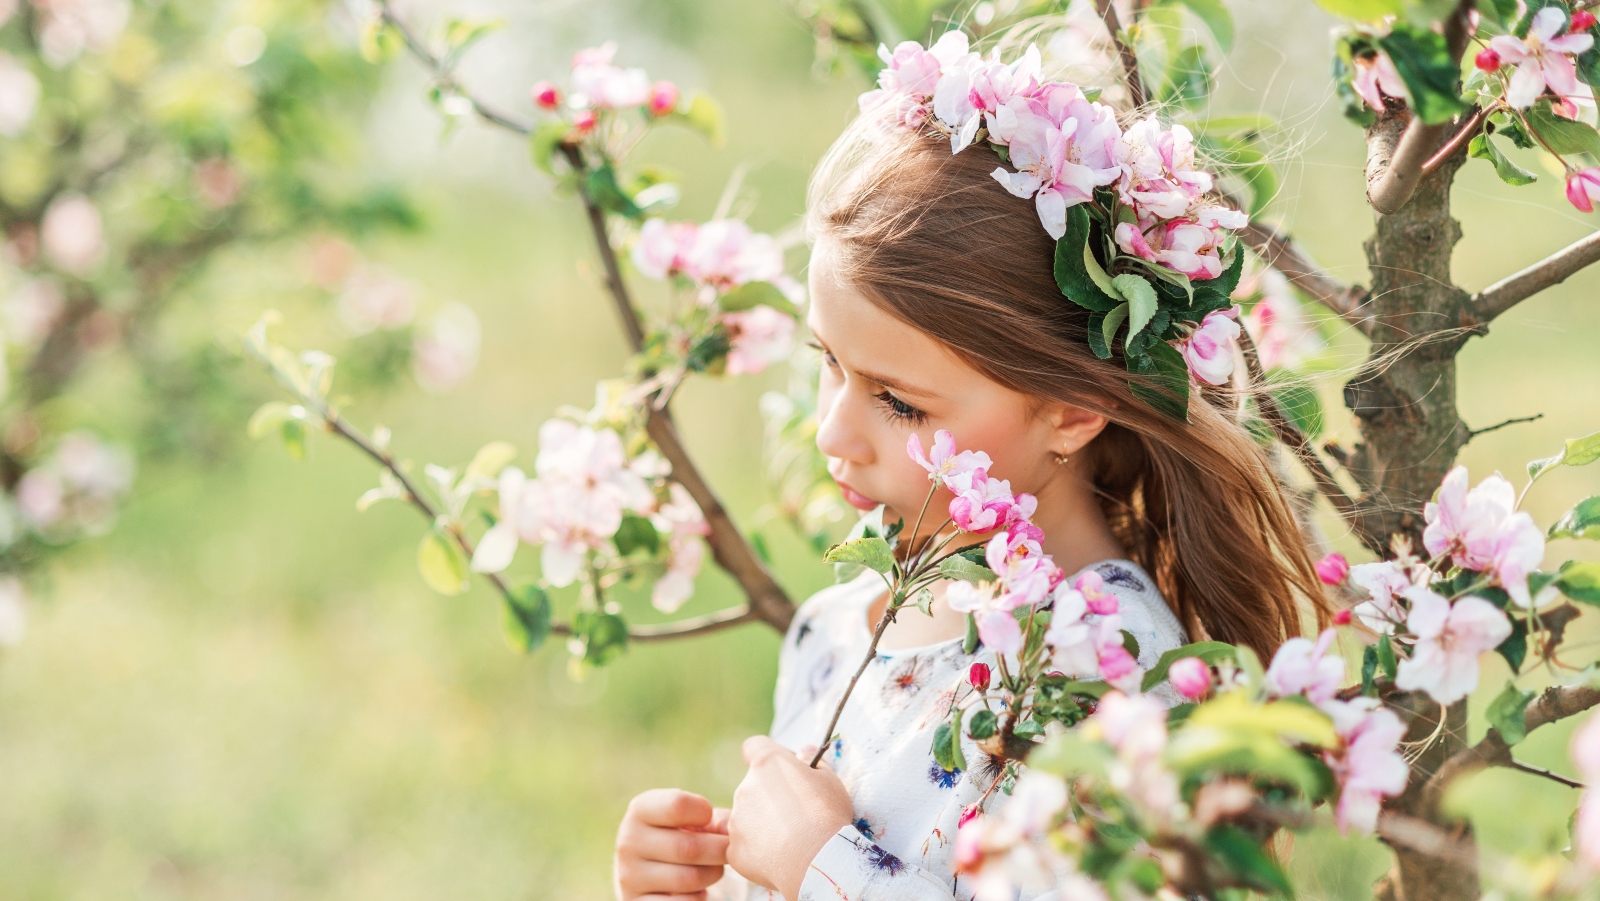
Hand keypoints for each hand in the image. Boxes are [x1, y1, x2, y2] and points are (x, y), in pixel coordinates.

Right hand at [614, 788, 730, 900]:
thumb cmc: (677, 835)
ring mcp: (630, 876)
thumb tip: (736, 833)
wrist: (646, 870)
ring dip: (712, 874)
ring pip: (689, 878)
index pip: (678, 805)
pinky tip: (696, 890)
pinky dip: (698, 897)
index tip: (708, 819)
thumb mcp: (689, 818)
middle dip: (719, 850)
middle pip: (689, 847)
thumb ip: (715, 820)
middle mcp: (629, 842)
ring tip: (712, 869)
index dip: (704, 812)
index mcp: (640, 810)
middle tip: (726, 851)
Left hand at [727, 736, 854, 900]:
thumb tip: (803, 752)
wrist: (817, 860)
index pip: (754, 747)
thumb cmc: (827, 815)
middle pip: (753, 785)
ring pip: (747, 816)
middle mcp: (745, 788)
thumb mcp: (829, 780)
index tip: (788, 770)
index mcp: (767, 764)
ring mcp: (737, 819)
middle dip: (770, 795)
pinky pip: (743, 845)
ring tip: (790, 839)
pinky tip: (779, 856)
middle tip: (796, 813)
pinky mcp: (734, 849)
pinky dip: (757, 849)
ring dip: (763, 822)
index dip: (770, 756)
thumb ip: (812, 762)